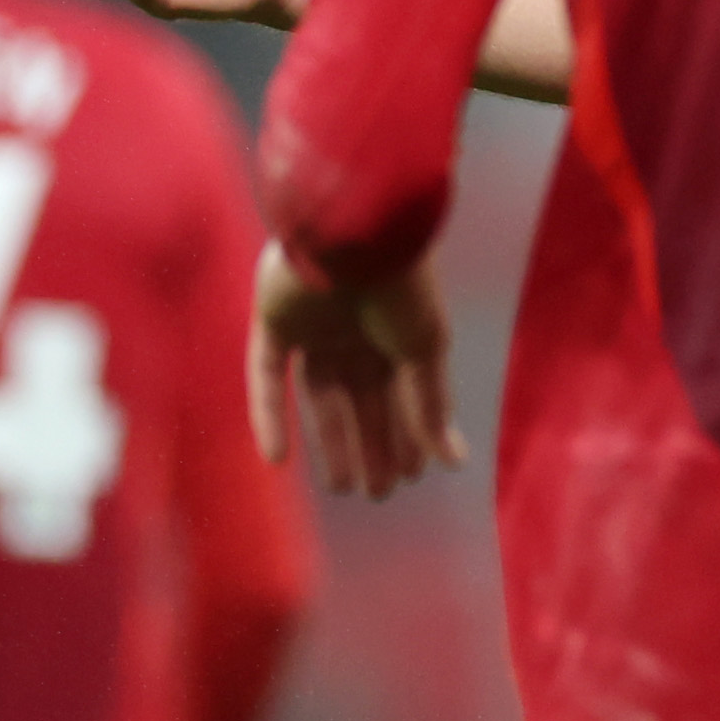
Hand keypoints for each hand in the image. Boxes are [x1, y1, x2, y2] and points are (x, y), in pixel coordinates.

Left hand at [245, 242, 464, 498]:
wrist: (356, 228)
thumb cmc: (402, 282)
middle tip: (375, 493)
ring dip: (329, 441)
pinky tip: (276, 460)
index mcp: (394, 328)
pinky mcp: (272, 321)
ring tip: (342, 487)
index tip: (410, 476)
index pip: (400, 392)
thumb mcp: (426, 348)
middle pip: (361, 400)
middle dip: (371, 445)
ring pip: (318, 396)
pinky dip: (269, 416)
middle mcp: (353, 328)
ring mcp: (311, 325)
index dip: (405, 435)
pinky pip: (265, 375)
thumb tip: (454, 462)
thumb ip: (431, 405)